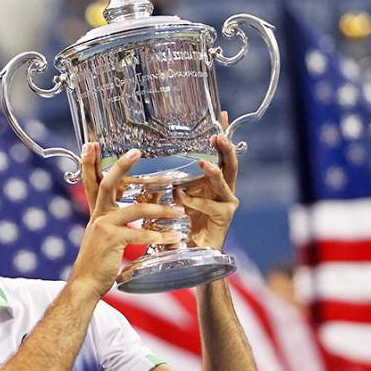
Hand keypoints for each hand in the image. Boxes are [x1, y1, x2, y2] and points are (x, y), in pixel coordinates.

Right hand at [70, 143, 184, 297]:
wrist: (86, 284)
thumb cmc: (98, 261)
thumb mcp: (102, 235)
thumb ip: (114, 220)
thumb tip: (134, 210)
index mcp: (97, 212)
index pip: (91, 182)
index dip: (89, 162)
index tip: (92, 143)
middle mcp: (98, 215)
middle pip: (108, 183)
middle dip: (122, 165)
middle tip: (136, 151)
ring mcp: (104, 226)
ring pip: (136, 209)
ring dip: (161, 209)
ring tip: (179, 210)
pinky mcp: (113, 240)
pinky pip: (141, 233)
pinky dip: (160, 235)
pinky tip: (174, 238)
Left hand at [175, 112, 238, 250]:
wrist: (189, 255)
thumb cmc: (180, 225)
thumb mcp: (170, 198)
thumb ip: (163, 184)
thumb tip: (140, 165)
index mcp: (212, 181)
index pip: (220, 153)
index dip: (221, 134)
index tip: (220, 115)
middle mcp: (223, 190)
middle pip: (231, 163)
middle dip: (226, 147)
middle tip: (217, 135)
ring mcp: (227, 203)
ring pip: (224, 183)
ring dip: (213, 172)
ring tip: (203, 164)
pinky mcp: (224, 218)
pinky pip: (211, 205)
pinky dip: (196, 201)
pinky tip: (182, 199)